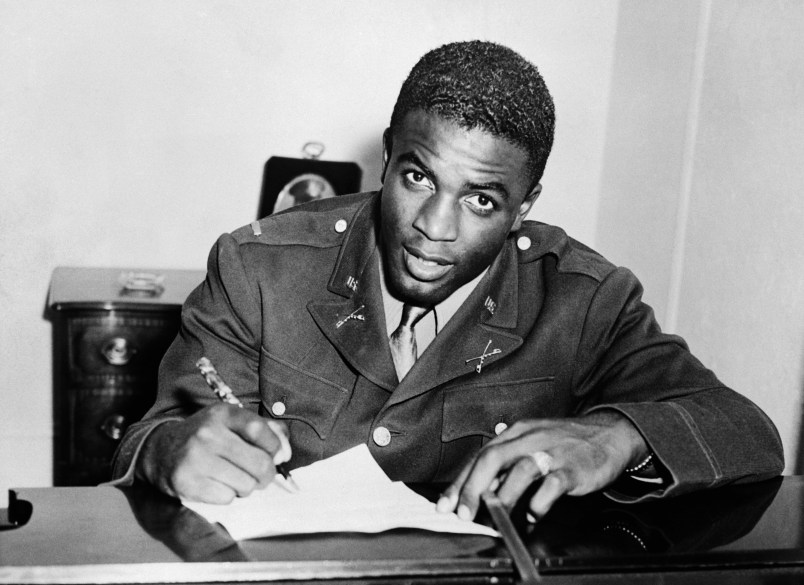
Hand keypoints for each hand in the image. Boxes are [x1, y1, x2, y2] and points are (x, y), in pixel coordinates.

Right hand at [136, 403, 290, 502]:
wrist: (161, 450)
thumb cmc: (208, 437)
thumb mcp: (234, 423)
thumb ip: (268, 431)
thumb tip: (285, 453)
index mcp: (223, 414)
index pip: (261, 431)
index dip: (275, 447)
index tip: (275, 454)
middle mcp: (208, 434)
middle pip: (259, 463)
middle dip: (266, 474)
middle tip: (259, 474)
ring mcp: (196, 459)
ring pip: (246, 485)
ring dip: (246, 486)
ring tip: (234, 477)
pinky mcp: (187, 483)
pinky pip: (227, 498)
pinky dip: (228, 495)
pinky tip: (217, 484)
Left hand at [436, 411, 647, 521]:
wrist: (609, 434)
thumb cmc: (566, 443)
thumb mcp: (532, 442)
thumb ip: (507, 461)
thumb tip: (477, 484)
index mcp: (517, 433)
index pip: (480, 455)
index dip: (461, 481)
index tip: (446, 503)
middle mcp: (531, 439)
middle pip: (494, 458)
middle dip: (473, 487)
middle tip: (463, 513)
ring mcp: (553, 452)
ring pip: (521, 469)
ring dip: (504, 496)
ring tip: (495, 517)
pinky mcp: (574, 468)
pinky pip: (554, 484)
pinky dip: (541, 502)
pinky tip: (534, 514)